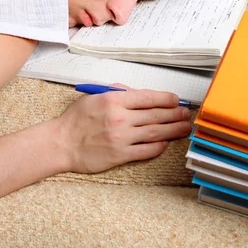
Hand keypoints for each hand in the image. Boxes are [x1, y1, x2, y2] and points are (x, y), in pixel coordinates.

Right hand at [54, 87, 191, 173]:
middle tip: (186, 113)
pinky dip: (159, 146)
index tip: (175, 99)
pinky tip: (167, 142)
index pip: (147, 97)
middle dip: (174, 113)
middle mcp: (120, 118)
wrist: (62, 143)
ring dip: (173, 129)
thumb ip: (117, 92)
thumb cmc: (76, 119)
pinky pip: (146, 150)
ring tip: (184, 127)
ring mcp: (121, 138)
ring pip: (155, 132)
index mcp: (114, 101)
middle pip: (155, 115)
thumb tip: (139, 94)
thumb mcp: (94, 96)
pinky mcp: (120, 155)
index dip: (165, 98)